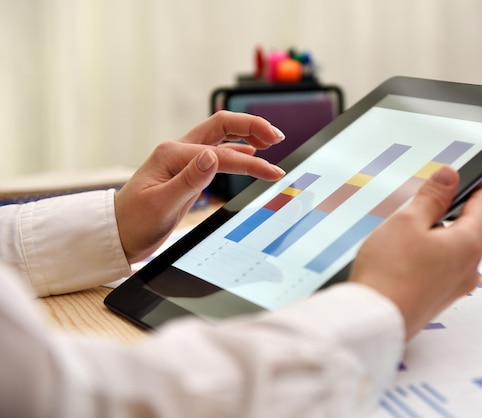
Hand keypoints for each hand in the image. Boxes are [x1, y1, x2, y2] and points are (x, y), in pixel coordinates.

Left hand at [115, 111, 285, 262]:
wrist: (118, 234)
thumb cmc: (135, 222)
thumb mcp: (161, 204)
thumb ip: (189, 179)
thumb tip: (213, 156)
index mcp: (172, 155)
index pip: (221, 154)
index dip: (251, 164)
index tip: (274, 174)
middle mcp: (178, 151)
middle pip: (221, 126)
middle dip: (252, 127)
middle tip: (277, 136)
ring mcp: (183, 160)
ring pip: (220, 136)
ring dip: (246, 134)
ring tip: (271, 140)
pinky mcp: (187, 172)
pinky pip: (217, 153)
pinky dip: (237, 150)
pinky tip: (250, 153)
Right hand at [349, 166, 481, 338]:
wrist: (373, 321)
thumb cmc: (389, 273)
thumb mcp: (408, 221)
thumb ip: (432, 196)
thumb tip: (450, 176)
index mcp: (469, 245)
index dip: (473, 186)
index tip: (463, 176)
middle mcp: (468, 269)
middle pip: (465, 228)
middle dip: (445, 213)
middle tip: (418, 205)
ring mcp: (453, 288)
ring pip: (449, 250)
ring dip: (431, 237)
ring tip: (401, 235)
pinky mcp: (436, 300)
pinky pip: (437, 269)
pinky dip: (423, 258)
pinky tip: (399, 259)